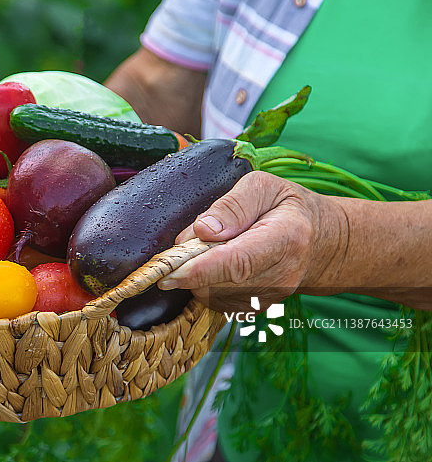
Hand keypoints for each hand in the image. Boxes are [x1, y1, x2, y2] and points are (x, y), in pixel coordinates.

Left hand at [156, 171, 344, 312]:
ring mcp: (269, 296)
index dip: (200, 270)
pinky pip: (216, 300)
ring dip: (196, 274)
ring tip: (208, 248)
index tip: (169, 273)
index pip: (238, 262)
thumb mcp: (265, 186)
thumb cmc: (290, 207)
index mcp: (285, 237)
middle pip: (218, 281)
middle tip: (186, 243)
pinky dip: (205, 284)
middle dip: (189, 266)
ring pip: (212, 294)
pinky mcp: (256, 307)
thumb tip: (202, 230)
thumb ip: (232, 205)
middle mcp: (280, 275)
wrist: (324, 243)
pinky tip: (215, 264)